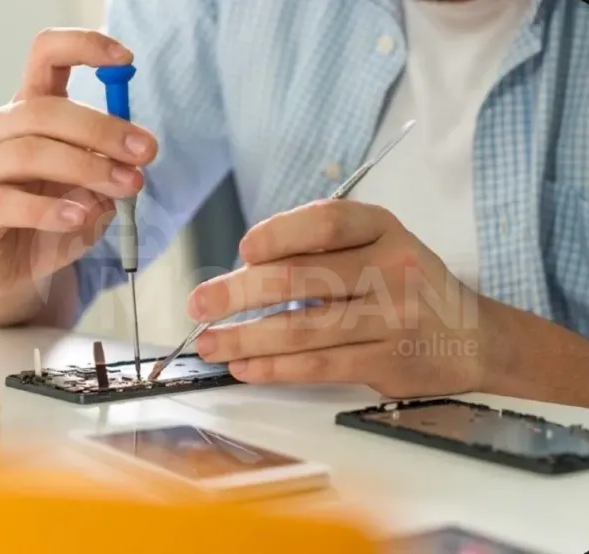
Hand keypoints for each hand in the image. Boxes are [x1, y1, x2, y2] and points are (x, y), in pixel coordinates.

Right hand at [0, 29, 156, 323]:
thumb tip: (134, 159)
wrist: (14, 270)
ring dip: (86, 168)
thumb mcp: (96, 192)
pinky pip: (8, 202)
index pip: (47, 58)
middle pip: (47, 110)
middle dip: (104, 130)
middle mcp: (2, 131)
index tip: (126, 58)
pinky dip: (49, 209)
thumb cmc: (55, 220)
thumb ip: (112, 170)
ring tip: (126, 188)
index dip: (84, 48)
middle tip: (146, 154)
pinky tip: (79, 217)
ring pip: (31, 151)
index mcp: (33, 113)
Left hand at [188, 200, 484, 398]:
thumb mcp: (378, 247)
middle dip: (237, 293)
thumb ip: (323, 251)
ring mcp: (393, 317)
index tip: (243, 250)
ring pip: (302, 328)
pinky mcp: (388, 361)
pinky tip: (244, 365)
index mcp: (384, 228)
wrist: (472, 338)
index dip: (278, 233)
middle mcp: (392, 267)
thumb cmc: (408, 284)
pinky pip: (318, 364)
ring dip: (244, 336)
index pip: (326, 221)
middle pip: (299, 278)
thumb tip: (246, 271)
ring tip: (209, 342)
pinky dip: (274, 366)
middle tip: (198, 304)